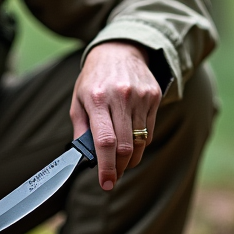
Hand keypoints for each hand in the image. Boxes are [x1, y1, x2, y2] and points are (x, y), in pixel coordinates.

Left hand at [70, 41, 161, 191]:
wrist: (119, 50)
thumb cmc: (94, 78)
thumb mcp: (78, 99)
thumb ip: (81, 129)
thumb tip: (86, 157)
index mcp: (96, 98)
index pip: (104, 141)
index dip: (106, 166)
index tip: (106, 183)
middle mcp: (120, 97)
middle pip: (125, 146)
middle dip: (119, 168)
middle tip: (113, 176)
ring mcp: (140, 96)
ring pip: (140, 142)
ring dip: (131, 159)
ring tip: (121, 163)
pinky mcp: (154, 97)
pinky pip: (150, 130)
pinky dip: (140, 143)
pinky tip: (131, 143)